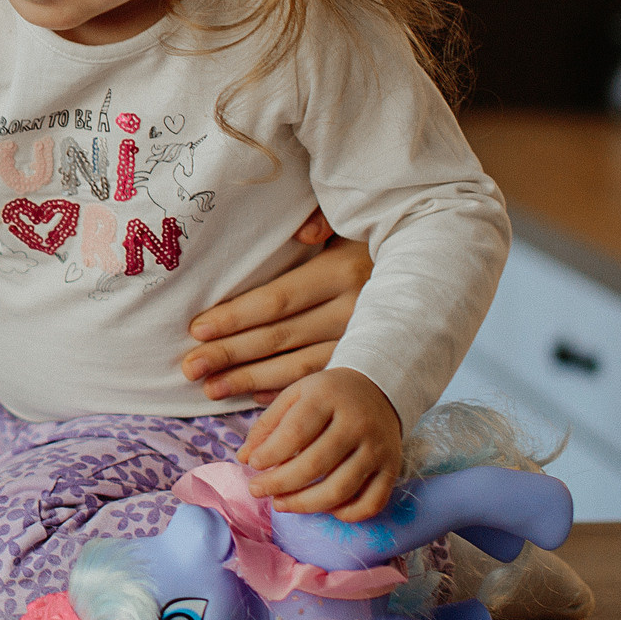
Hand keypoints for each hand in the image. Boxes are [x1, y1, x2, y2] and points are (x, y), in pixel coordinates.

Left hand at [181, 210, 368, 402]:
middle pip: (278, 337)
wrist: (431, 275)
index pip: (277, 300)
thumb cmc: (375, 243)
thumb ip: (323, 222)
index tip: (196, 330)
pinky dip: (286, 391)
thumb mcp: (352, 224)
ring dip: (249, 379)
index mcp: (342, 272)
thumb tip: (303, 234)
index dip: (235, 317)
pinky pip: (319, 380)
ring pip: (296, 366)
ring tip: (210, 389)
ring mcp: (360, 341)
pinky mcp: (365, 361)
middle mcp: (352, 311)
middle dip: (230, 354)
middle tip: (189, 367)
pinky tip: (254, 398)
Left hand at [240, 367, 402, 521]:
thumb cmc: (328, 395)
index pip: (295, 433)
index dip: (270, 454)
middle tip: (257, 490)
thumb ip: (268, 424)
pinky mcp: (392, 469)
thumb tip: (243, 458)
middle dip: (280, 484)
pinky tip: (324, 509)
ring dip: (305, 504)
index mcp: (329, 398)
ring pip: (341, 489)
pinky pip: (371, 503)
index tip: (252, 464)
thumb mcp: (296, 395)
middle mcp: (357, 423)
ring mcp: (378, 449)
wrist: (379, 388)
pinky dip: (346, 514)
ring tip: (280, 504)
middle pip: (315, 465)